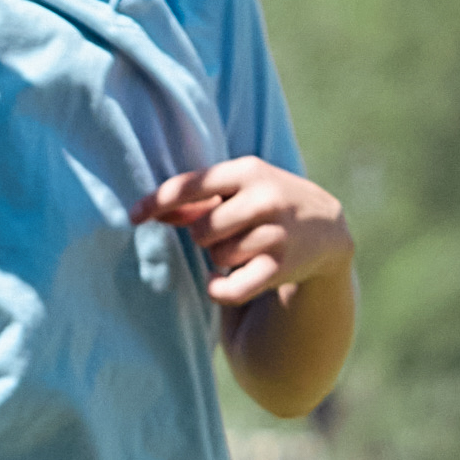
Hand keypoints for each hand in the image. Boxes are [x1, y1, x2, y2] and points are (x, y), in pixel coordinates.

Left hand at [135, 159, 350, 317]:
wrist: (326, 227)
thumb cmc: (266, 205)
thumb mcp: (238, 191)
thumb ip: (196, 200)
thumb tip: (150, 212)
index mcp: (247, 171)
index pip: (191, 185)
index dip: (158, 201)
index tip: (132, 216)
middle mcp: (264, 198)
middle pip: (201, 229)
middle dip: (204, 236)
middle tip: (225, 233)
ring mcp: (275, 233)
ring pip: (217, 257)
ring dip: (221, 259)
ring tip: (243, 249)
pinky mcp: (280, 266)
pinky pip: (228, 289)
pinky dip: (219, 289)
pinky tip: (224, 280)